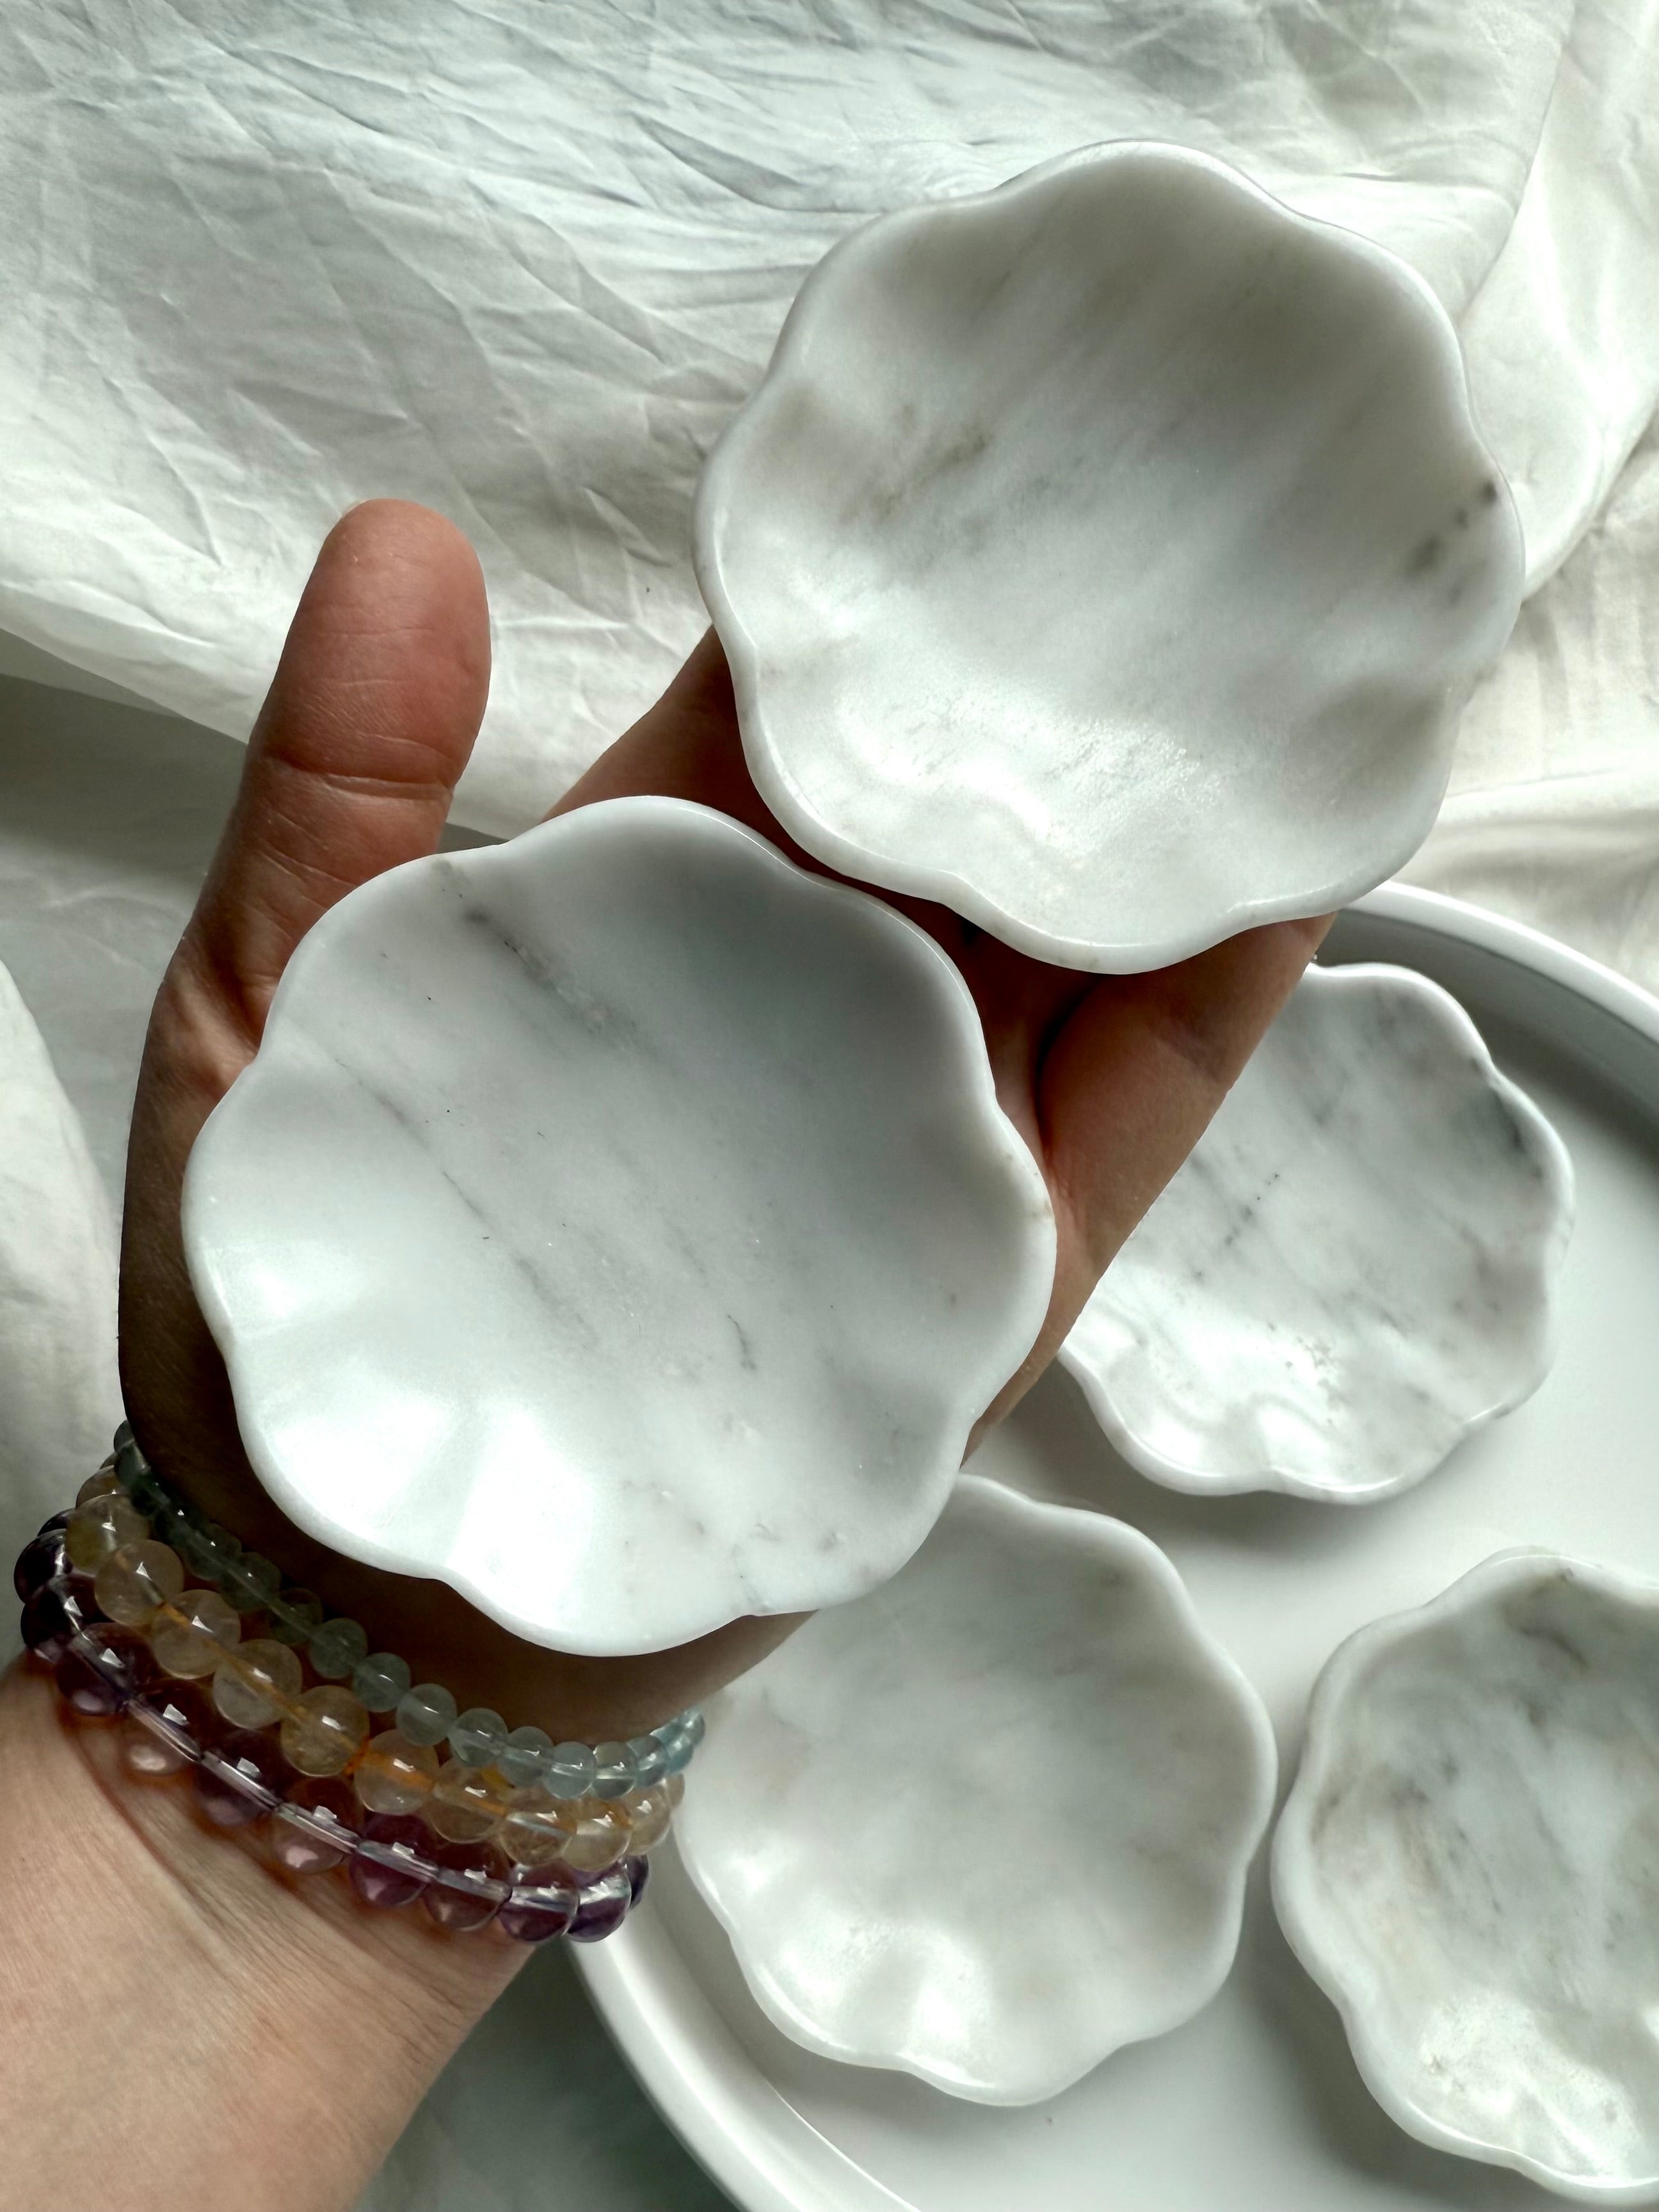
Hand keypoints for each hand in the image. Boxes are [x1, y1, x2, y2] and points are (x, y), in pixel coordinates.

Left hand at [119, 500, 1324, 1739]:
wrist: (379, 1614)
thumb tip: (402, 534)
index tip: (948, 459)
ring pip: (1068, 948)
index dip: (864, 594)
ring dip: (1160, 819)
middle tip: (1165, 516)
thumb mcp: (274, 1015)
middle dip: (1046, 683)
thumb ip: (329, 788)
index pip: (781, 723)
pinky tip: (1279, 885)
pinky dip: (1208, 1008)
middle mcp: (799, 1013)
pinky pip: (1125, 1122)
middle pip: (950, 815)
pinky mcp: (988, 1277)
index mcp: (649, 926)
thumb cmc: (305, 1321)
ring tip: (1270, 669)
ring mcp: (910, 1140)